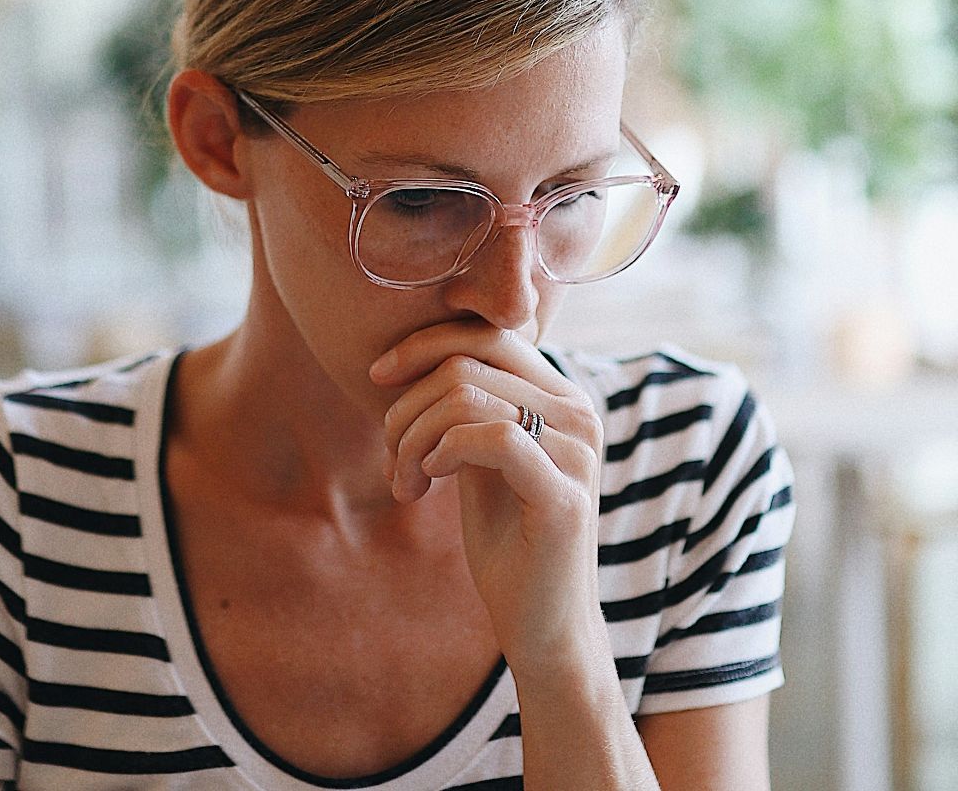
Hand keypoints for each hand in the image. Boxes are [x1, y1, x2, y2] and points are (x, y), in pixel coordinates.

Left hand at [370, 322, 606, 674]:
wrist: (543, 624)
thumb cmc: (508, 543)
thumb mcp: (480, 461)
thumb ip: (468, 408)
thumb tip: (420, 357)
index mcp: (563, 397)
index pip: (488, 333)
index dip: (424, 344)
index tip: (378, 377)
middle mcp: (580, 413)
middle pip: (466, 365)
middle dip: (407, 407)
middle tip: (392, 462)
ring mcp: (578, 452)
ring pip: (467, 398)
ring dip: (413, 438)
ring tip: (403, 482)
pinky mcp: (565, 495)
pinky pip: (490, 437)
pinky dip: (441, 453)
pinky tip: (427, 482)